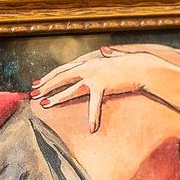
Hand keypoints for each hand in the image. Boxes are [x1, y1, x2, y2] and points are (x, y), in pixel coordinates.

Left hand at [32, 47, 179, 130]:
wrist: (146, 67)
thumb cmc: (136, 63)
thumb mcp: (120, 57)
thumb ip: (110, 54)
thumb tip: (104, 50)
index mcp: (90, 61)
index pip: (65, 69)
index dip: (51, 76)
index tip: (39, 82)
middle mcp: (88, 67)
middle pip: (61, 76)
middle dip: (46, 85)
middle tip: (33, 92)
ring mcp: (94, 76)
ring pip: (69, 88)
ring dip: (55, 97)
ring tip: (44, 104)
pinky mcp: (103, 86)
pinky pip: (94, 104)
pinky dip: (93, 117)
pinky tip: (91, 129)